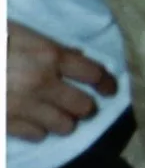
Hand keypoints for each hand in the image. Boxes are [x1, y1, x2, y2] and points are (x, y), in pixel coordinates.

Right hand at [6, 21, 116, 140]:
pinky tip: (30, 122)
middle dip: (85, 106)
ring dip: (63, 121)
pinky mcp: (6, 123)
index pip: (93, 73)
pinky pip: (36, 135)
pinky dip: (38, 131)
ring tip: (54, 114)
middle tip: (79, 104)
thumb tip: (75, 54)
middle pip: (84, 106)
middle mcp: (42, 83)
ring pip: (64, 126)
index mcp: (48, 55)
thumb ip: (46, 44)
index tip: (110, 89)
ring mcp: (24, 106)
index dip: (107, 83)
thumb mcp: (15, 31)